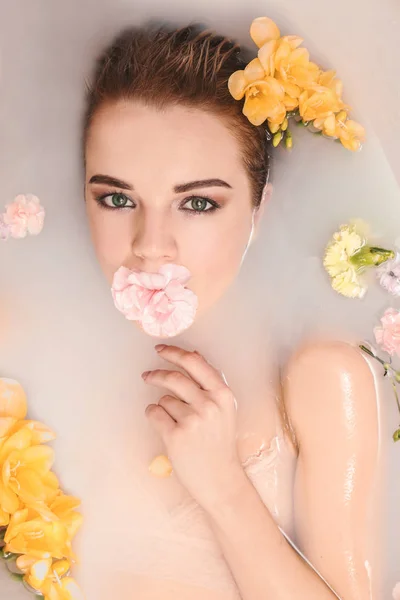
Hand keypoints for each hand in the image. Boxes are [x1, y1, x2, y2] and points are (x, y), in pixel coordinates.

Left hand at [143, 345, 245, 510]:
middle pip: (175, 377)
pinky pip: (154, 413)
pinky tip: (166, 427)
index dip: (174, 352)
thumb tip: (194, 353)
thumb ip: (210, 381)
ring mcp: (192, 420)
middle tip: (147, 375)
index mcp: (223, 394)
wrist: (219, 478)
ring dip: (162, 405)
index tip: (160, 349)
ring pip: (164, 398)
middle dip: (157, 374)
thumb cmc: (220, 441)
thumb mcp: (224, 408)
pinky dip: (154, 416)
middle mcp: (209, 405)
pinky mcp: (176, 435)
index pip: (194, 362)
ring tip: (174, 421)